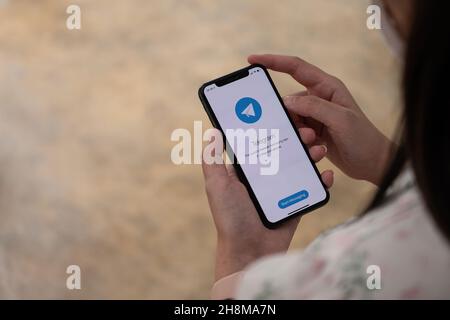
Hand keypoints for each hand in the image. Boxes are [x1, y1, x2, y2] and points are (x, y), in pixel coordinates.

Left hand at [202, 131, 332, 280]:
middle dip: (297, 139)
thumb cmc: (230, 218)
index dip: (272, 128)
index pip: (260, 143)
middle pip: (284, 151)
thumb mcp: (217, 185)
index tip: (285, 116)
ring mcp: (281, 189)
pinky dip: (320, 180)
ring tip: (319, 150)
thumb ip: (212, 159)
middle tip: (308, 133)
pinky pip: (310, 188)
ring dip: (311, 155)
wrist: (250, 252)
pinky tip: (326, 174)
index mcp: (245, 170)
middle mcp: (264, 177)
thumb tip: (212, 131)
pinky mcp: (295, 202)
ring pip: (300, 166)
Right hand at [249, 54, 393, 184]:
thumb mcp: (340, 119)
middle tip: (302, 131)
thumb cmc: (363, 138)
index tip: (253, 60)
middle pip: (290, 101)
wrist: (373, 164)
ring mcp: (316, 116)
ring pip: (291, 119)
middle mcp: (320, 99)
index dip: (274, 61)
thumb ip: (313, 107)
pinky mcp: (314, 132)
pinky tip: (317, 149)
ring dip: (298, 133)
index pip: (296, 68)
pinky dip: (302, 142)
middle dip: (289, 116)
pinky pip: (297, 133)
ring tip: (315, 143)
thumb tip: (286, 101)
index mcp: (327, 87)